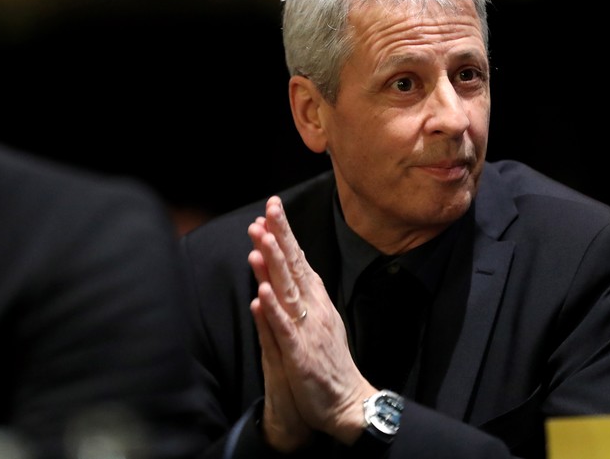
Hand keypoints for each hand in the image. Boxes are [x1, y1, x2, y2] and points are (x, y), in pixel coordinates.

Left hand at [247, 196, 374, 446]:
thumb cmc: (328, 363)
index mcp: (317, 301)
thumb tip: (284, 272)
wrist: (348, 402)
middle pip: (295, 267)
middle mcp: (314, 309)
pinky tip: (262, 292)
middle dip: (281, 236)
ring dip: (275, 264)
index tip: (273, 207)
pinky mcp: (301, 354)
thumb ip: (300, 297)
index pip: (299, 260)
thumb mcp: (317, 322)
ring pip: (288, 291)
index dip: (285, 234)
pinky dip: (274, 311)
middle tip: (269, 208)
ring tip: (261, 238)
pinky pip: (285, 329)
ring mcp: (308, 330)